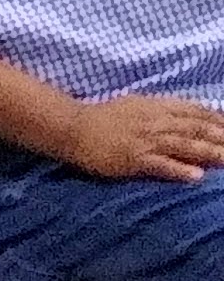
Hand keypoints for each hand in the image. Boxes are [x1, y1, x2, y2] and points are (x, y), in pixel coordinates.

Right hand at [65, 94, 223, 182]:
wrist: (72, 128)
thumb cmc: (103, 117)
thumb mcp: (136, 104)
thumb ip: (162, 108)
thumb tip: (187, 113)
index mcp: (156, 107)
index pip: (195, 112)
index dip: (217, 120)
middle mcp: (155, 122)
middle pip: (195, 129)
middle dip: (220, 137)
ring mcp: (145, 140)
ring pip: (184, 146)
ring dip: (209, 153)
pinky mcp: (133, 159)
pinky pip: (161, 165)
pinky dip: (179, 170)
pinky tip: (196, 177)